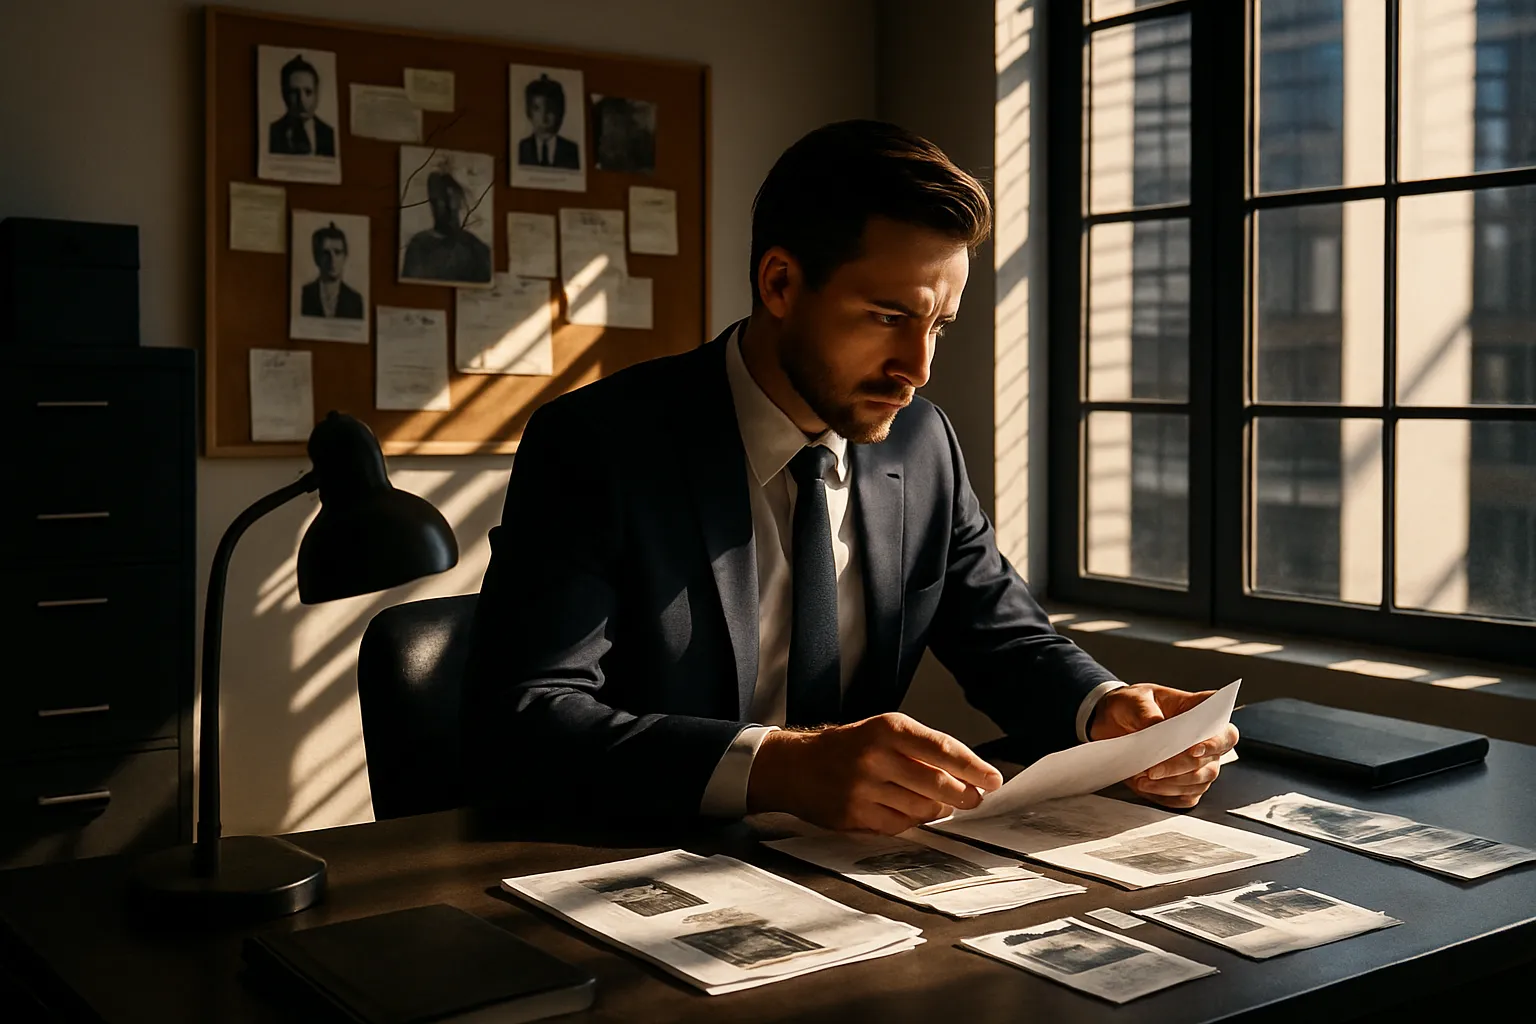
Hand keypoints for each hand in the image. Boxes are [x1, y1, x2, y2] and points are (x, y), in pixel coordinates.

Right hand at [745, 713, 1003, 833]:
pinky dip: (912, 821)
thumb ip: (922, 750)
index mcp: (888, 728)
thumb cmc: (848, 747)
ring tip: (940, 804)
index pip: (943, 749)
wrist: (795, 766)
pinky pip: (899, 825)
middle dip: (964, 795)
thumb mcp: (882, 732)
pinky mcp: (855, 814)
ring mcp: (864, 788)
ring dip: (938, 810)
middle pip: (937, 784)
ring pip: (921, 809)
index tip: (994, 780)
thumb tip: (968, 775)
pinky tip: (911, 812)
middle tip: (974, 799)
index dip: (973, 768)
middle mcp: (876, 756)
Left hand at [1088, 684, 1238, 808]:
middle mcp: (1204, 738)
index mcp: (1196, 710)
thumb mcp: (1132, 701)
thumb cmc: (1131, 705)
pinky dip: (1168, 795)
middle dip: (1181, 767)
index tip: (1195, 750)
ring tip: (1144, 779)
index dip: (1215, 740)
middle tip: (1154, 770)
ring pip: (1200, 780)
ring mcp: (1198, 763)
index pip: (1222, 725)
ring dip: (1172, 784)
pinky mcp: (1185, 783)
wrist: (1113, 722)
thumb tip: (1157, 727)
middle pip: (1211, 759)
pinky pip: (1187, 796)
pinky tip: (1148, 786)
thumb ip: (1146, 713)